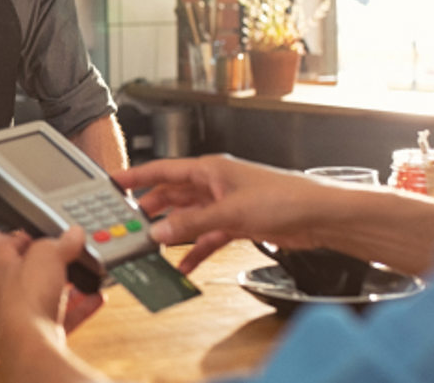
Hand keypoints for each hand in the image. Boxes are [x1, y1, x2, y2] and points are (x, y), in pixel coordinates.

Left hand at [0, 228, 106, 382]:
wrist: (30, 343)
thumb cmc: (26, 297)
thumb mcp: (46, 255)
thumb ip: (60, 242)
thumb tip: (73, 233)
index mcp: (5, 267)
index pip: (12, 245)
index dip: (28, 236)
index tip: (43, 231)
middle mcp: (12, 292)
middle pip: (34, 272)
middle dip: (53, 264)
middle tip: (71, 254)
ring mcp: (28, 314)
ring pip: (50, 295)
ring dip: (70, 286)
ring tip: (87, 276)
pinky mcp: (44, 332)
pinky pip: (66, 316)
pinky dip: (82, 307)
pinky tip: (96, 298)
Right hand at [112, 155, 324, 272]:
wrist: (320, 216)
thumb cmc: (285, 198)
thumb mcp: (231, 212)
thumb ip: (192, 223)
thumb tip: (160, 230)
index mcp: (209, 169)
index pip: (163, 170)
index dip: (136, 176)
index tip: (114, 182)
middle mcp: (214, 184)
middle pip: (172, 195)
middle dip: (150, 209)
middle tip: (128, 223)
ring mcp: (225, 204)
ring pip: (188, 218)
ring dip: (172, 232)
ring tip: (151, 246)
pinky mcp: (237, 223)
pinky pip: (207, 237)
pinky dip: (195, 250)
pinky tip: (185, 265)